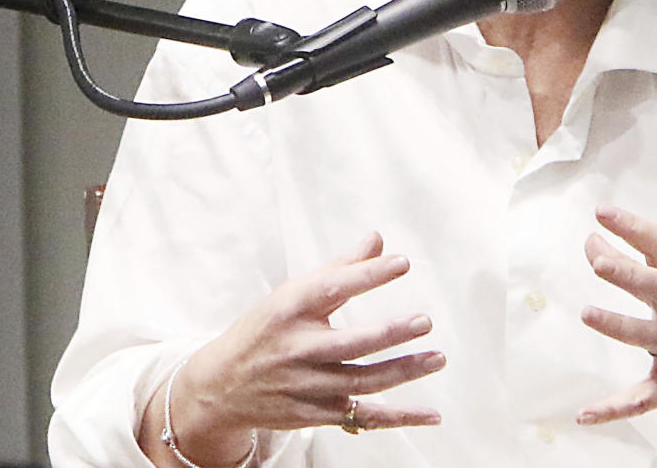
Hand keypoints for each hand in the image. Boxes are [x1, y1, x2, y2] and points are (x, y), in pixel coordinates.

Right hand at [144, 232, 443, 464]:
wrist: (219, 386)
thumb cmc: (266, 329)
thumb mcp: (292, 293)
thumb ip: (340, 268)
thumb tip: (378, 239)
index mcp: (291, 309)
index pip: (333, 287)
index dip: (368, 274)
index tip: (402, 262)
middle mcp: (297, 349)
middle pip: (350, 343)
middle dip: (389, 333)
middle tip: (424, 321)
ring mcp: (306, 385)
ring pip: (362, 382)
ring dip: (402, 372)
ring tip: (436, 358)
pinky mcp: (315, 414)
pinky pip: (363, 416)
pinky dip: (399, 417)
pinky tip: (431, 414)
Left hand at [577, 206, 656, 432]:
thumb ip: (645, 273)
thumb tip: (597, 246)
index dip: (633, 228)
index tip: (602, 212)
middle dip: (629, 273)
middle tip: (598, 260)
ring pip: (650, 337)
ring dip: (619, 325)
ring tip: (587, 313)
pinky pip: (644, 400)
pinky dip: (614, 408)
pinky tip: (585, 414)